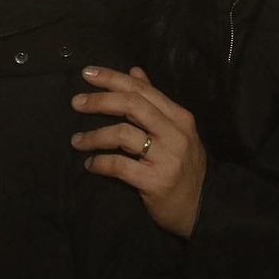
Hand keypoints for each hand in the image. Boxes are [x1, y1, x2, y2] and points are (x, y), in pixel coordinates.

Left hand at [71, 66, 206, 237]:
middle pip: (132, 105)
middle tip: (76, 102)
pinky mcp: (156, 182)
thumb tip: (134, 70)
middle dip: (100, 101)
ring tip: (77, 141)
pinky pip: (119, 166)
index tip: (88, 73)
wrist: (202, 208)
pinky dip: (100, 163)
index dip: (113, 78)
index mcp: (179, 117)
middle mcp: (175, 134)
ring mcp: (167, 158)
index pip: (142, 90)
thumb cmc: (184, 165)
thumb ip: (154, 101)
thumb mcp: (176, 130)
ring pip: (122, 134)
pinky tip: (91, 165)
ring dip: (94, 136)